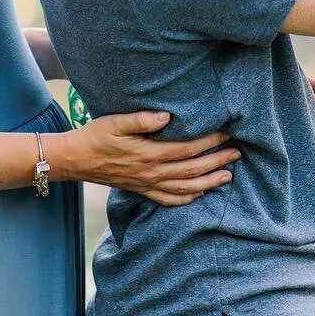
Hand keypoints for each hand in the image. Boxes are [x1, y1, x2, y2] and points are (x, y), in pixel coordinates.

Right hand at [58, 110, 239, 205]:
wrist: (77, 159)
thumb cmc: (97, 135)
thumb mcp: (116, 121)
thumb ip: (142, 119)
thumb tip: (169, 116)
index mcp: (149, 153)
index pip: (187, 148)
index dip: (210, 140)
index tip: (227, 131)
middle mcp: (152, 172)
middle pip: (192, 168)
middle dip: (217, 160)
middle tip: (238, 152)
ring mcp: (147, 184)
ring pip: (186, 187)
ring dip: (209, 181)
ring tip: (229, 175)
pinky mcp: (142, 190)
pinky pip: (169, 199)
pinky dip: (187, 198)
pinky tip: (199, 194)